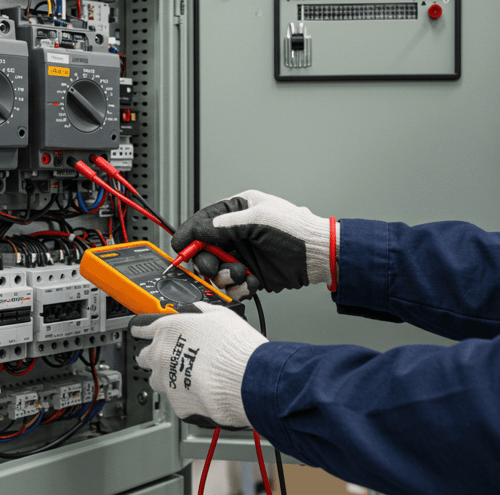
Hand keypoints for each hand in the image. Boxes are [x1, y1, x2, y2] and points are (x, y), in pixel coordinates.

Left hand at [129, 302, 267, 428]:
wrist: (243, 378)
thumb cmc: (234, 346)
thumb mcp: (219, 315)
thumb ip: (201, 313)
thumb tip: (197, 312)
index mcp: (168, 330)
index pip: (142, 329)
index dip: (141, 330)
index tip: (139, 332)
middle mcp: (161, 355)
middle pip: (144, 356)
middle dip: (153, 356)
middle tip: (168, 356)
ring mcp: (166, 380)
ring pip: (156, 380)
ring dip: (166, 377)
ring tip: (186, 375)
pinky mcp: (176, 402)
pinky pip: (176, 398)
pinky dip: (186, 395)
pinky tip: (201, 390)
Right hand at [172, 190, 334, 298]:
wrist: (319, 256)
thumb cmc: (297, 231)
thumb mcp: (259, 220)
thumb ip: (226, 225)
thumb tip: (201, 230)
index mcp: (238, 211)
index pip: (204, 221)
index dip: (190, 234)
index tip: (180, 247)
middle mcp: (238, 233)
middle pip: (205, 250)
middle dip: (205, 261)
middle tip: (210, 268)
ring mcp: (244, 255)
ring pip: (216, 270)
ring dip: (224, 276)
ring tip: (239, 274)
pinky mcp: (251, 275)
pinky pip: (232, 285)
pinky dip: (239, 288)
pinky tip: (251, 282)